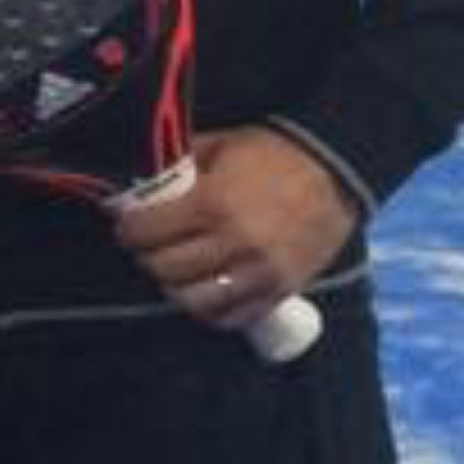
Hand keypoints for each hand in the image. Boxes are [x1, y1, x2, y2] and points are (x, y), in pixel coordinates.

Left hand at [111, 126, 358, 332]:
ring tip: (174, 272)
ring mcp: (258, 272)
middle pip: (166, 269)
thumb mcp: (221, 146)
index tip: (128, 227)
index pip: (148, 232)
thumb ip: (181, 166)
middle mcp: (233, 243)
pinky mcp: (278, 290)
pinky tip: (203, 292)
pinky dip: (209, 310)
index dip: (129, 230)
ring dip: (175, 287)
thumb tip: (142, 181)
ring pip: (194, 300)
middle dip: (148, 257)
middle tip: (148, 248)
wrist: (335, 169)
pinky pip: (231, 317)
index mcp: (213, 203)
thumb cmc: (273, 153)